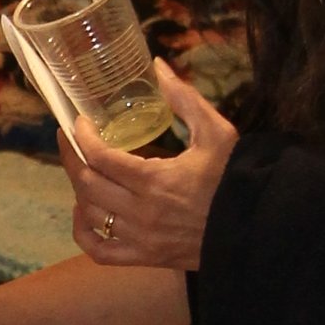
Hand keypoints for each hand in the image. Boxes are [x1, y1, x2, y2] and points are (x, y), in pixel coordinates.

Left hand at [64, 60, 236, 271]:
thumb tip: (157, 66)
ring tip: (82, 169)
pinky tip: (84, 213)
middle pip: (86, 184)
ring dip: (79, 189)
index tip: (77, 123)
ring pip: (89, 214)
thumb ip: (184, 99)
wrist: (256, 227)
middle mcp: (140, 212)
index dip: (81, 137)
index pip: (99, 157)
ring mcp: (140, 239)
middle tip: (69, 140)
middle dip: (71, 158)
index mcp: (154, 180)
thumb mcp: (216, 132)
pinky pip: (99, 251)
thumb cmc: (235, 178)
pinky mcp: (144, 258)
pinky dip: (83, 232)